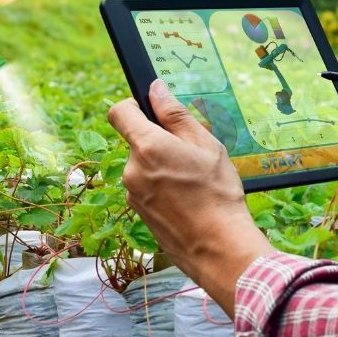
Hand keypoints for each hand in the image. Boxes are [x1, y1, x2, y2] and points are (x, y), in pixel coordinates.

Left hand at [108, 80, 272, 310]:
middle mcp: (132, 169)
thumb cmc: (217, 194)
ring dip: (161, 167)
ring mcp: (132, 193)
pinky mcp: (137, 212)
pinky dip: (161, 188)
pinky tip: (186, 199)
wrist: (218, 247)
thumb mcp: (205, 145)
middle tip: (190, 155)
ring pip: (143, 166)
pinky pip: (145, 188)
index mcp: (148, 147)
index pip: (119, 112)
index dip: (133, 106)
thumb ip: (176, 115)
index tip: (150, 110)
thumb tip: (156, 89)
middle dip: (159, 142)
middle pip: (136, 142)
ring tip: (191, 182)